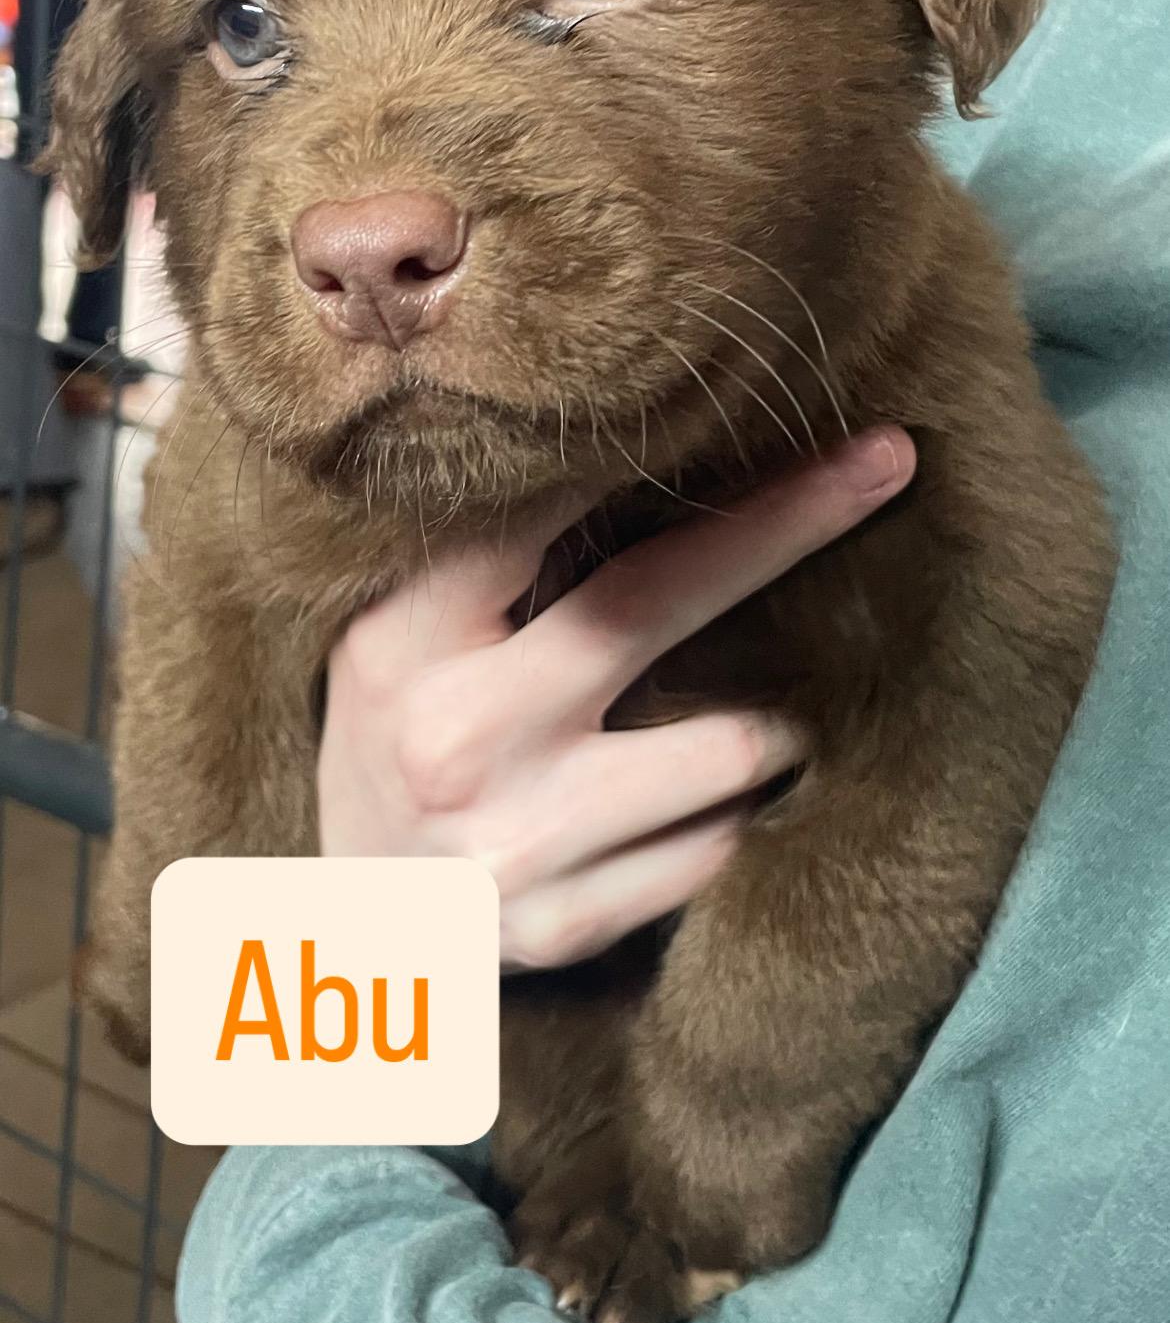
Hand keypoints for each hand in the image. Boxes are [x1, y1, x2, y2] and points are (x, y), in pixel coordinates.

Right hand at [319, 427, 915, 968]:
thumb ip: (493, 564)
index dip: (661, 446)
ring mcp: (513, 843)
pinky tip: (724, 796)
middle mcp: (454, 739)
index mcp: (401, 640)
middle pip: (655, 603)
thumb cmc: (395, 738)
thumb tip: (654, 448)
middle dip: (789, 523)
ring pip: (728, 746)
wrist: (345, 927)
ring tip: (786, 690)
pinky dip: (739, 809)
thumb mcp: (398, 636)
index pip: (547, 514)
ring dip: (782, 709)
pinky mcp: (567, 927)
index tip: (761, 395)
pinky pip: (716, 848)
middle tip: (888, 459)